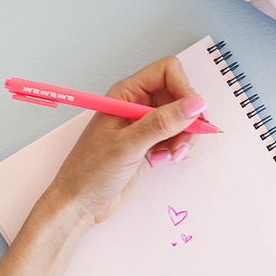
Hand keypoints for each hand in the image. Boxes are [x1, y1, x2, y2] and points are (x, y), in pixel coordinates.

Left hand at [0, 55, 204, 275]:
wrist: (80, 203)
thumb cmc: (90, 172)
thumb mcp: (128, 145)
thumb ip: (163, 123)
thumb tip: (195, 104)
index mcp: (127, 93)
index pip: (167, 72)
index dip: (183, 88)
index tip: (191, 113)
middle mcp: (137, 105)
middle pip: (179, 96)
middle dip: (187, 118)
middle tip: (183, 141)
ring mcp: (145, 126)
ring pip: (181, 119)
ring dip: (185, 136)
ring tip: (173, 155)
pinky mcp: (150, 145)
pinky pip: (176, 137)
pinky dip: (178, 148)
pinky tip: (164, 159)